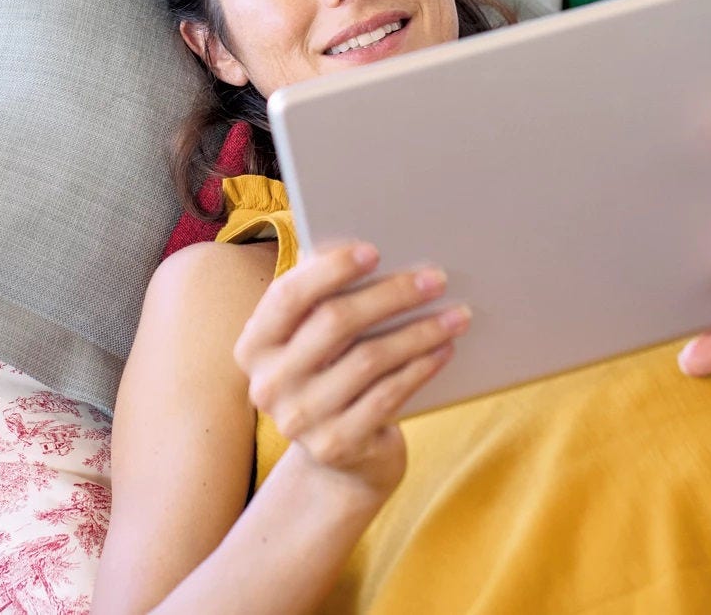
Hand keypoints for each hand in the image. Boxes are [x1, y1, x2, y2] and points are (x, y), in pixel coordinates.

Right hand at [234, 241, 469, 497]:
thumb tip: (365, 249)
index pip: (287, 296)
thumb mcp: (311, 342)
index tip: (374, 250)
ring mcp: (300, 419)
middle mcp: (268, 384)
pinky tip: (443, 350)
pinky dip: (420, 368)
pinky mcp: (335, 445)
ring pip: (369, 359)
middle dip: (391, 294)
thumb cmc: (329, 376)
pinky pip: (388, 396)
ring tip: (456, 314)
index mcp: (254, 345)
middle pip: (335, 322)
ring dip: (419, 332)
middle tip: (435, 278)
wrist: (337, 460)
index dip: (330, 269)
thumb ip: (321, 300)